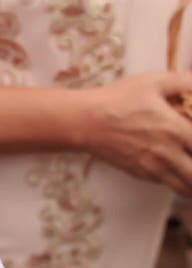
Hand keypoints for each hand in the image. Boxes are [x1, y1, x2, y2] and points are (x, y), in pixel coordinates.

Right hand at [82, 71, 191, 195]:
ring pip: (184, 186)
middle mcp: (169, 154)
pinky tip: (173, 171)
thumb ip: (182, 81)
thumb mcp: (152, 82)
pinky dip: (174, 181)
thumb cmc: (117, 100)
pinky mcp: (138, 173)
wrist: (85, 122)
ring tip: (189, 172)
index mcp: (177, 130)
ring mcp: (153, 167)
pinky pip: (164, 184)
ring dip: (191, 182)